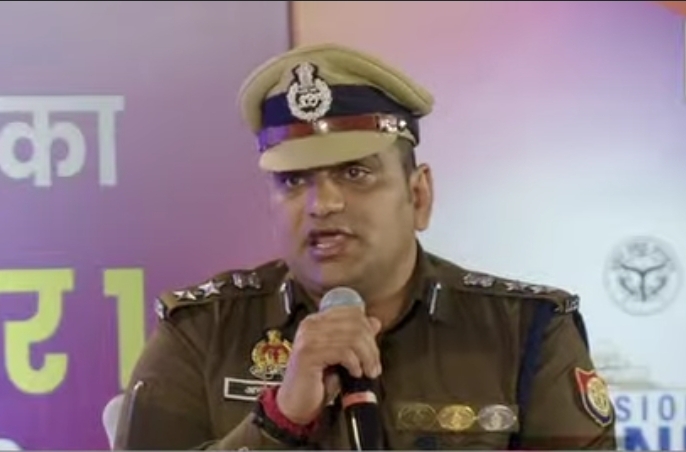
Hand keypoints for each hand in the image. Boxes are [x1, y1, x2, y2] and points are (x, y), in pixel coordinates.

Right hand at [276, 305, 382, 424]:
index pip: (351, 312)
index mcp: (318, 321)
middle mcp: (311, 325)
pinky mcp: (308, 353)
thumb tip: (374, 322)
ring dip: (366, 357)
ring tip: (368, 371)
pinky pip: (343, 351)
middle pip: (355, 324)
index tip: (373, 349)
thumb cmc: (318, 382)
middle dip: (371, 346)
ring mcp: (308, 338)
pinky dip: (354, 363)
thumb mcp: (342, 357)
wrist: (297, 404)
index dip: (367, 329)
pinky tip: (354, 373)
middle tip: (374, 365)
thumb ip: (356, 338)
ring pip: (352, 338)